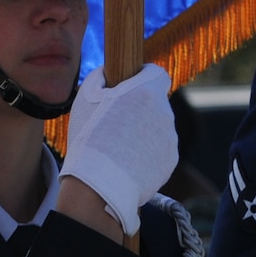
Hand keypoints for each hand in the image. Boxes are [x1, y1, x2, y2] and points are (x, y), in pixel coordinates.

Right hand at [57, 64, 177, 236]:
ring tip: (118, 148)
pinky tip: (127, 163)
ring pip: (157, 128)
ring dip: (143, 132)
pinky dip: (147, 154)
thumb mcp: (85, 97)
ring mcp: (170, 138)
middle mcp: (164, 112)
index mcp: (146, 92)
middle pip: (154, 103)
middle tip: (115, 122)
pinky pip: (159, 150)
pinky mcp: (170, 161)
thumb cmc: (89, 137)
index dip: (143, 76)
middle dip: (139, 108)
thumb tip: (106, 71)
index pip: (156, 73)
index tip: (131, 84)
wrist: (99, 184)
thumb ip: (99, 76)